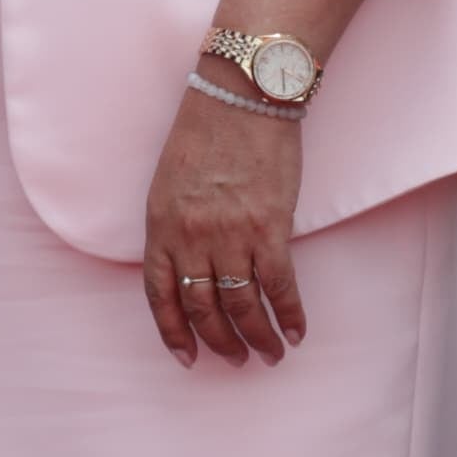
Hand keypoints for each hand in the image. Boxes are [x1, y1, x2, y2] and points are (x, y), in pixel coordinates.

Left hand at [139, 84, 305, 367]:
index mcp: (160, 223)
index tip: (188, 358)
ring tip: (270, 353)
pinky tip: (296, 332)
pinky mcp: (270, 228)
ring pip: (242, 307)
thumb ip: (175, 227)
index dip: (174, 332)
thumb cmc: (204, 133)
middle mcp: (191, 236)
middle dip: (220, 342)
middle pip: (203, 308)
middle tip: (237, 359)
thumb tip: (192, 270)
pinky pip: (280, 287)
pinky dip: (290, 316)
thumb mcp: (169, 183)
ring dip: (258, 338)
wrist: (241, 96)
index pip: (160, 294)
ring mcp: (230, 234)